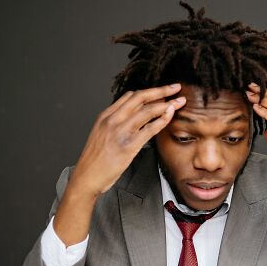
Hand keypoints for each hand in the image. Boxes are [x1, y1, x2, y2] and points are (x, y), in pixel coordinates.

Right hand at [53, 84, 185, 245]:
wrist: (86, 177)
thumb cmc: (95, 161)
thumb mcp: (101, 135)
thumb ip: (114, 125)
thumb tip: (132, 121)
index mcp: (105, 116)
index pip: (129, 96)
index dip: (148, 92)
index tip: (160, 91)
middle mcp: (112, 120)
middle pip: (140, 97)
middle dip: (161, 90)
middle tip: (175, 88)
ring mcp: (120, 132)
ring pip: (147, 110)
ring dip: (167, 104)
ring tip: (179, 101)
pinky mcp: (129, 145)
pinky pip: (150, 128)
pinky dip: (162, 120)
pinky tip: (171, 116)